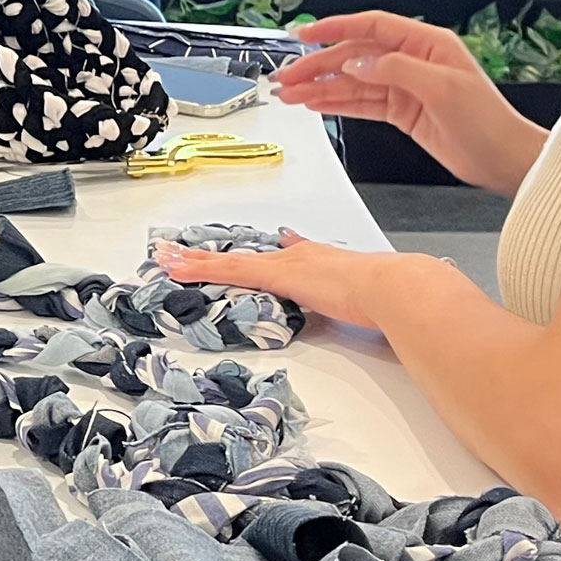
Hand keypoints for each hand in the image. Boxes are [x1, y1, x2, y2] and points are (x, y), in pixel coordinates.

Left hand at [153, 228, 430, 333]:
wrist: (396, 285)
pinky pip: (227, 271)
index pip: (291, 252)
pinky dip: (199, 270)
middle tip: (184, 253)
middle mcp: (301, 257)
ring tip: (164, 257)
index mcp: (323, 261)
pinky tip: (176, 270)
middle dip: (216, 258)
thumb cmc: (394, 295)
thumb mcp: (376, 301)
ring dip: (195, 261)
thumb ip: (370, 307)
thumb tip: (384, 315)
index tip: (268, 244)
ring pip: (229, 262)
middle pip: (248, 257)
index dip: (275, 250)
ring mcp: (285, 265)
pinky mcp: (276, 276)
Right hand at [268, 11, 545, 195]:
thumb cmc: (488, 121)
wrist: (503, 159)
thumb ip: (396, 69)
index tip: (305, 35)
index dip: (335, 27)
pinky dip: (335, 103)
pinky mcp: (401, 111)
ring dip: (320, 87)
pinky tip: (314, 104)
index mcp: (426, 43)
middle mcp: (412, 60)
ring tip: (290, 94)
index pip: (371, 26)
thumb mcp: (443, 88)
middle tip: (287, 76)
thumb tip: (357, 61)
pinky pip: (360, 103)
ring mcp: (404, 86)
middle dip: (317, 65)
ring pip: (352, 81)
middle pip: (354, 55)